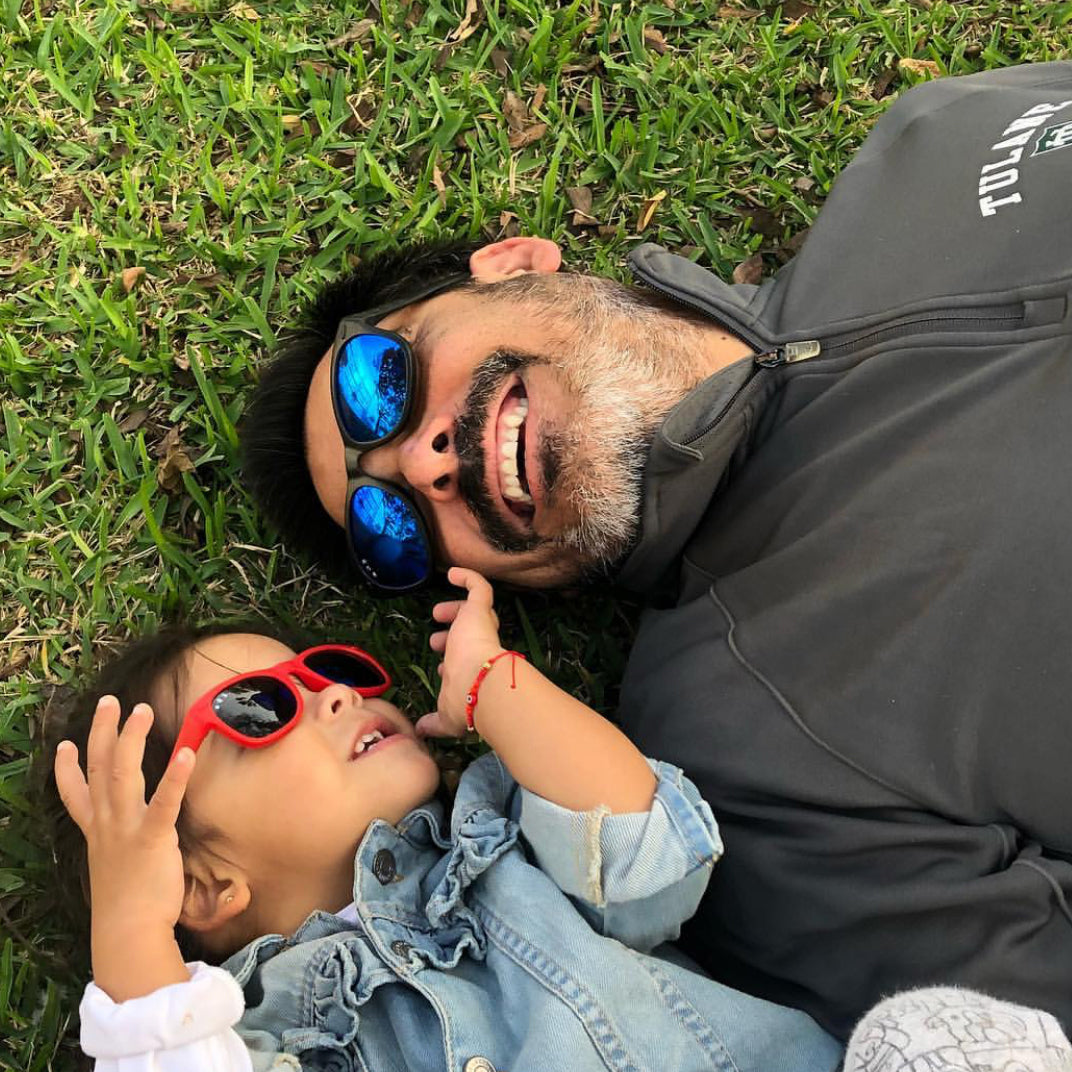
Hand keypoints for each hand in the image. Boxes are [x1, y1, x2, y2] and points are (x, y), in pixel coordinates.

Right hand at [55, 696, 194, 940]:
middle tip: (110, 701)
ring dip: (131, 738)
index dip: (68, 768)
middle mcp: (106, 824)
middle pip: (99, 768)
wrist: (127, 933)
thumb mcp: (114, 869)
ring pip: (123, 773)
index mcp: (96, 832)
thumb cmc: (128, 905)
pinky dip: (175, 776)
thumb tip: (130, 841)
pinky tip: (186, 753)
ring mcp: (126, 828)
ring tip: (142, 710)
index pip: (76, 795)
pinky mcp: (152, 838)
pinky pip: (164, 802)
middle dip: (103, 732)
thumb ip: (120, 848)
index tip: (66, 743)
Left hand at [416, 567, 505, 738]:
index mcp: (474, 671)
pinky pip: (479, 587)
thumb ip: (433, 722)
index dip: (453, 663)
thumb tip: (420, 731)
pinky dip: (467, 577)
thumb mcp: (445, 716)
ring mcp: (480, 628)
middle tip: (435, 642)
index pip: (467, 661)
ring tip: (436, 614)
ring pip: (475, 612)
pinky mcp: (480, 611)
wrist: (480, 683)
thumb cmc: (466, 701)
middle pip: (470, 636)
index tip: (439, 670)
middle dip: (452, 637)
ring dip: (455, 611)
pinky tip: (451, 573)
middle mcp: (480, 648)